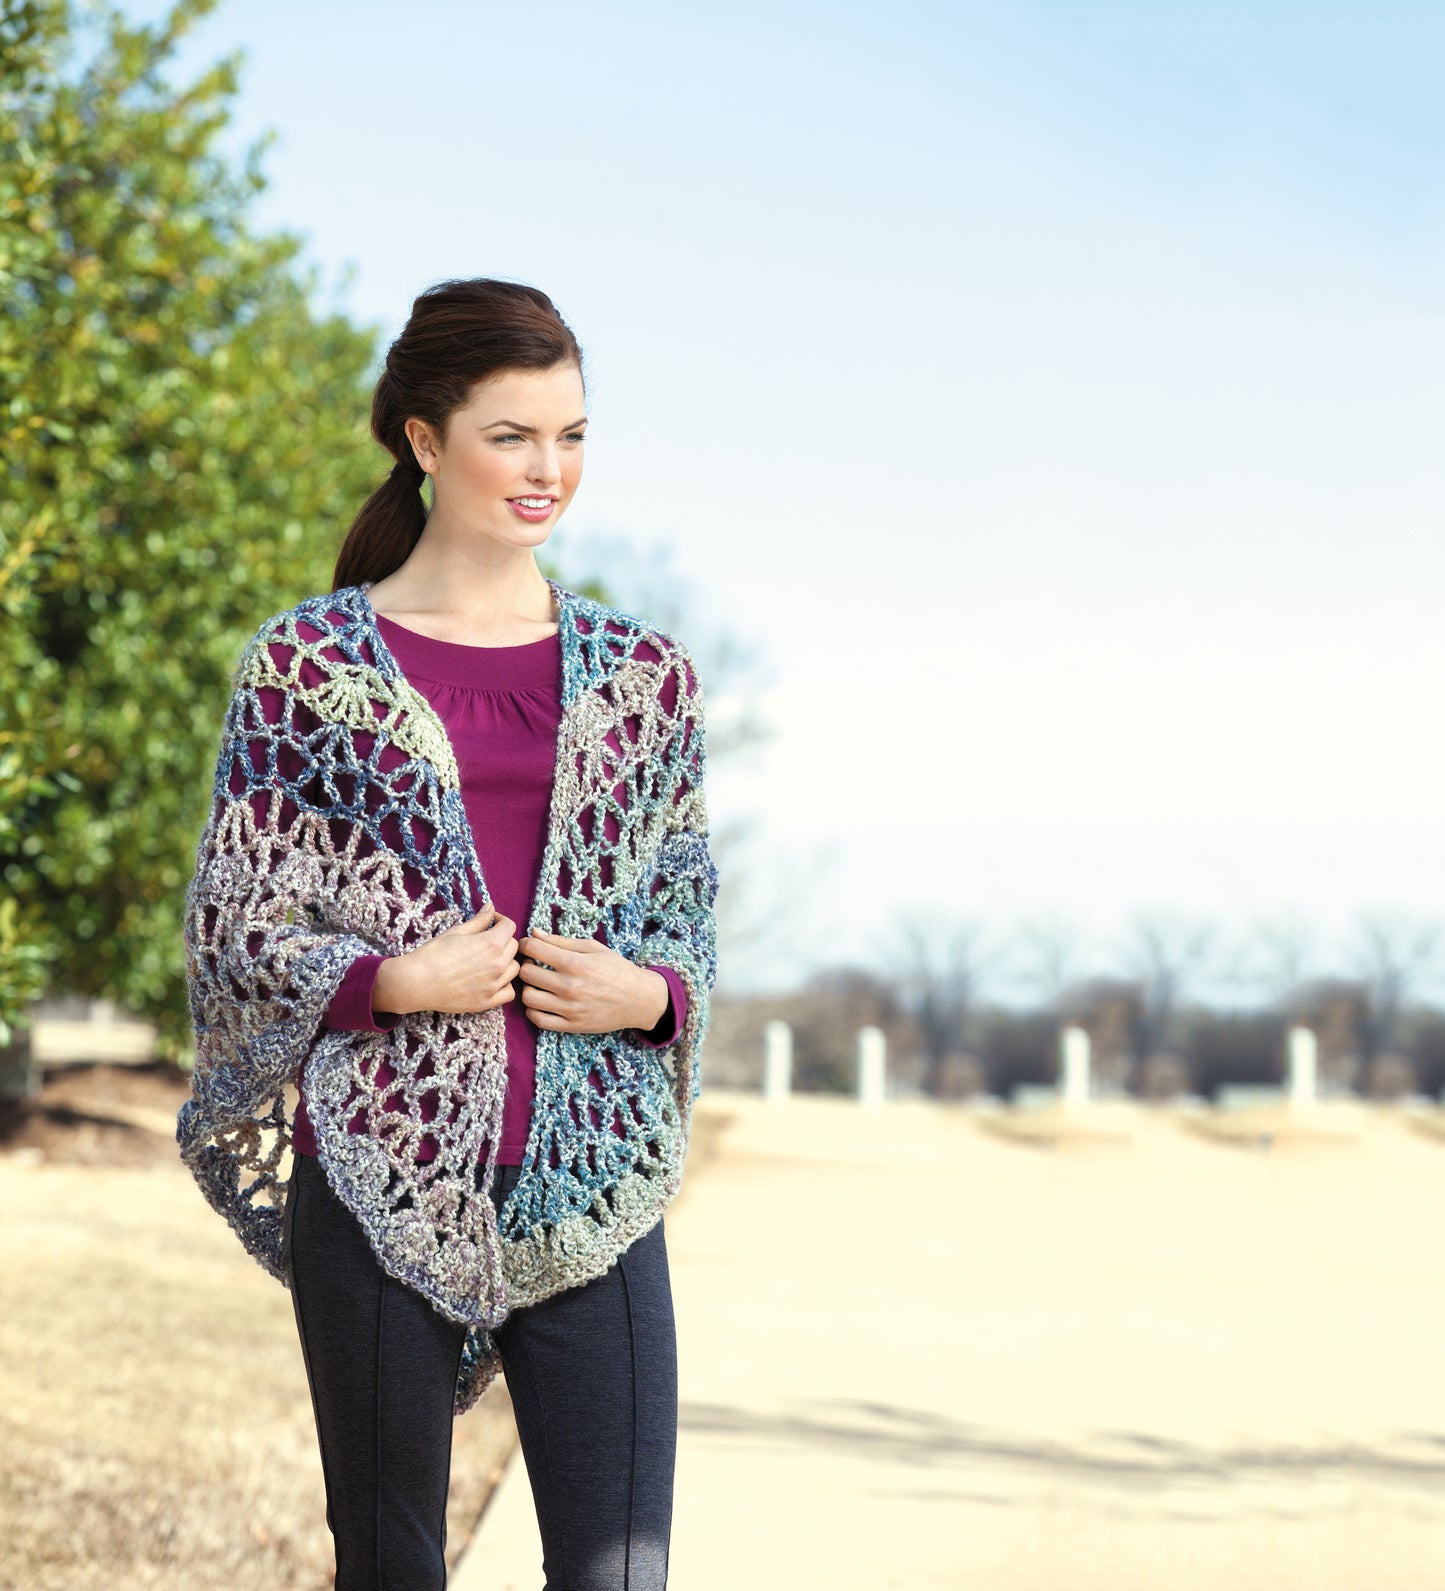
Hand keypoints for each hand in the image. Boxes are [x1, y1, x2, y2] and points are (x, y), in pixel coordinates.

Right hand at [373, 907, 519, 1015]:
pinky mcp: (487, 1002)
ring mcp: (494, 985)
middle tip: (487, 940)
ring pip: (515, 969)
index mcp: (491, 944)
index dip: (501, 921)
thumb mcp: (456, 931)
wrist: (416, 983)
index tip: (493, 922)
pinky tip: (493, 980)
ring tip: (490, 960)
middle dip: (503, 939)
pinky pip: (509, 992)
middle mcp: (498, 965)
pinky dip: (505, 985)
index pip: (510, 927)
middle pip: (513, 946)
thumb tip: (491, 907)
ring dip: (507, 961)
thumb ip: (479, 920)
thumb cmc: (433, 954)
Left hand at [516, 930, 668, 1033]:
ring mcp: (570, 1008)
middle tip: (535, 964)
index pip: (533, 949)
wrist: (639, 999)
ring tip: (539, 984)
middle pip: (526, 973)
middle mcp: (570, 986)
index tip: (530, 946)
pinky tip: (542, 1001)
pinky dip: (533, 1010)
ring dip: (529, 988)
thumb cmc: (617, 969)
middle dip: (527, 964)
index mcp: (576, 963)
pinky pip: (538, 1019)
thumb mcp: (593, 948)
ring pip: (528, 997)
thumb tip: (534, 932)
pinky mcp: (571, 1025)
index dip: (527, 944)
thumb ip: (562, 941)